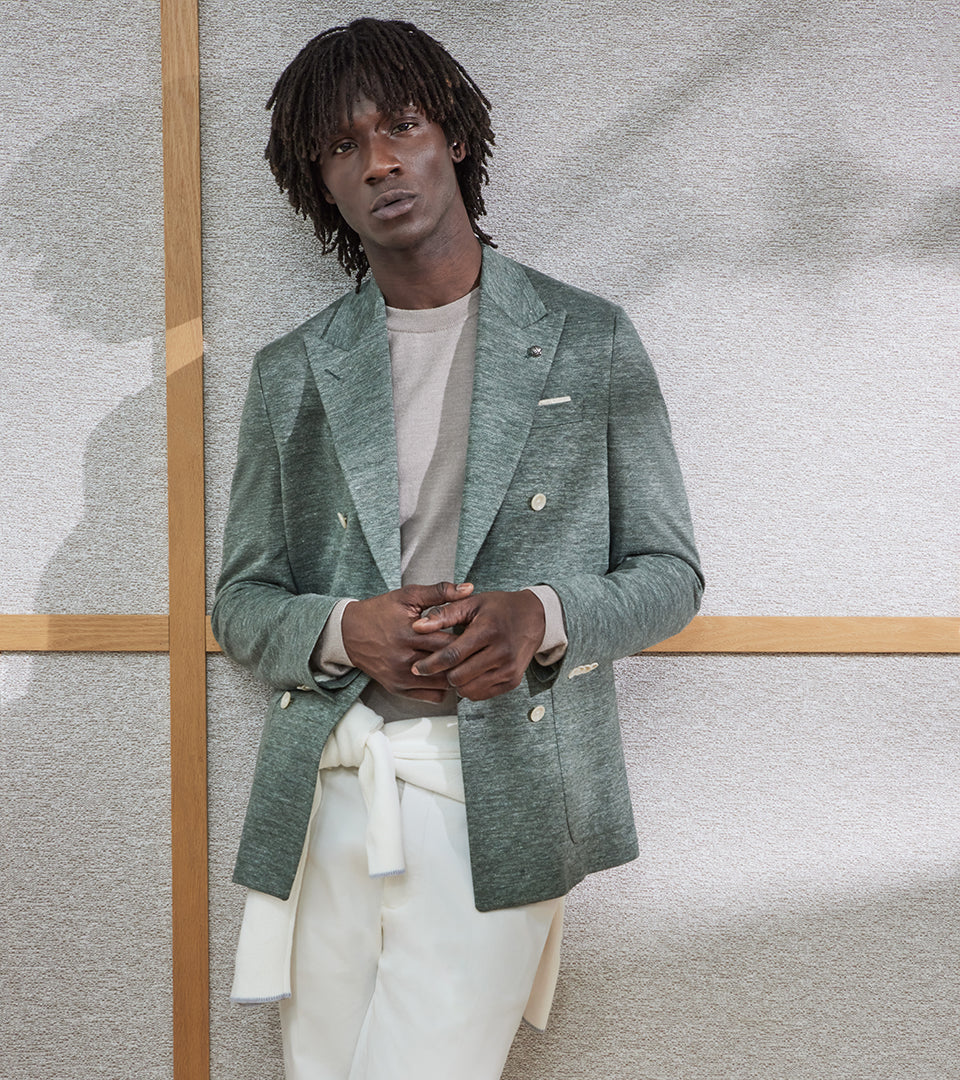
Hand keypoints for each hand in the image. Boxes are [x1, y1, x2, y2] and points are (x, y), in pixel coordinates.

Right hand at [340, 582, 473, 702]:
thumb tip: (469, 588)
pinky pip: (431, 697)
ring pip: (443, 684)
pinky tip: (446, 674)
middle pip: (447, 664)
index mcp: (409, 633)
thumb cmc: (380, 612)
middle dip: (465, 658)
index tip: (476, 634)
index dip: (468, 639)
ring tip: (463, 662)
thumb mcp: (408, 596)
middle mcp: (404, 658)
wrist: (349, 633)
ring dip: (455, 674)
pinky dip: (443, 687)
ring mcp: (400, 677)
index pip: (450, 642)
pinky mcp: (397, 688)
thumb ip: (440, 592)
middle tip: (475, 650)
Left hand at [410, 589, 545, 700]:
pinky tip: (467, 674)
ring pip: (468, 690)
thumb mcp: (472, 603)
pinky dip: (469, 687)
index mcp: (488, 630)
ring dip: (456, 682)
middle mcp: (501, 652)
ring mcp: (509, 669)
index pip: (452, 655)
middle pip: (459, 676)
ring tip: (452, 669)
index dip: (431, 664)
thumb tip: (417, 627)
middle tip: (436, 667)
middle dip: (442, 674)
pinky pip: (481, 694)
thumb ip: (444, 614)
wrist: (534, 618)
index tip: (417, 668)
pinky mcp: (513, 681)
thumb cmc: (500, 608)